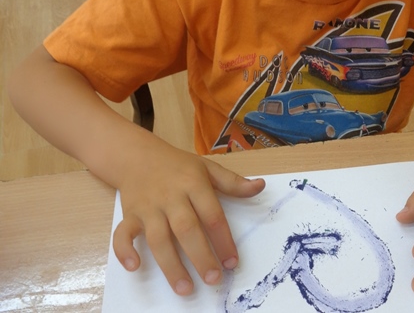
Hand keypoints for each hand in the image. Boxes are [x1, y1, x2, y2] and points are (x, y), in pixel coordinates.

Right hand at [112, 139, 264, 295]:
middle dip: (200, 256)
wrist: (138, 155)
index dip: (223, 239)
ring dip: (170, 265)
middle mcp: (171, 196)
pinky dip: (125, 250)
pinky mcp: (129, 215)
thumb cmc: (178, 166)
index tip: (233, 262)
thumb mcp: (207, 167)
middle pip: (187, 229)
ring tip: (185, 288)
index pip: (212, 214)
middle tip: (214, 279)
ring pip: (158, 238)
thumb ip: (232, 182)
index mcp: (194, 183)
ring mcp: (149, 207)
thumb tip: (260, 186)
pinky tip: (135, 266)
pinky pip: (123, 234)